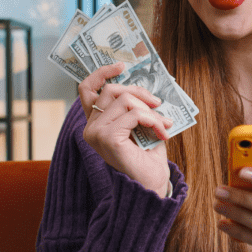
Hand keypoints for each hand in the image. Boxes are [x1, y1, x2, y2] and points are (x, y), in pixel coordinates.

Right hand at [79, 62, 172, 195]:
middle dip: (140, 92)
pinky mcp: (107, 138)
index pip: (87, 89)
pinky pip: (134, 114)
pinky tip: (162, 134)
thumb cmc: (146, 158)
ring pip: (125, 100)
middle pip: (111, 89)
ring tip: (164, 125)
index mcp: (96, 123)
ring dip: (151, 110)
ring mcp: (96, 133)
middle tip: (159, 103)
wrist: (150, 186)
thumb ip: (136, 107)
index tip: (121, 66)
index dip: (102, 73)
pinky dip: (154, 120)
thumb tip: (146, 86)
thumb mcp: (142, 126)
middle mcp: (90, 127)